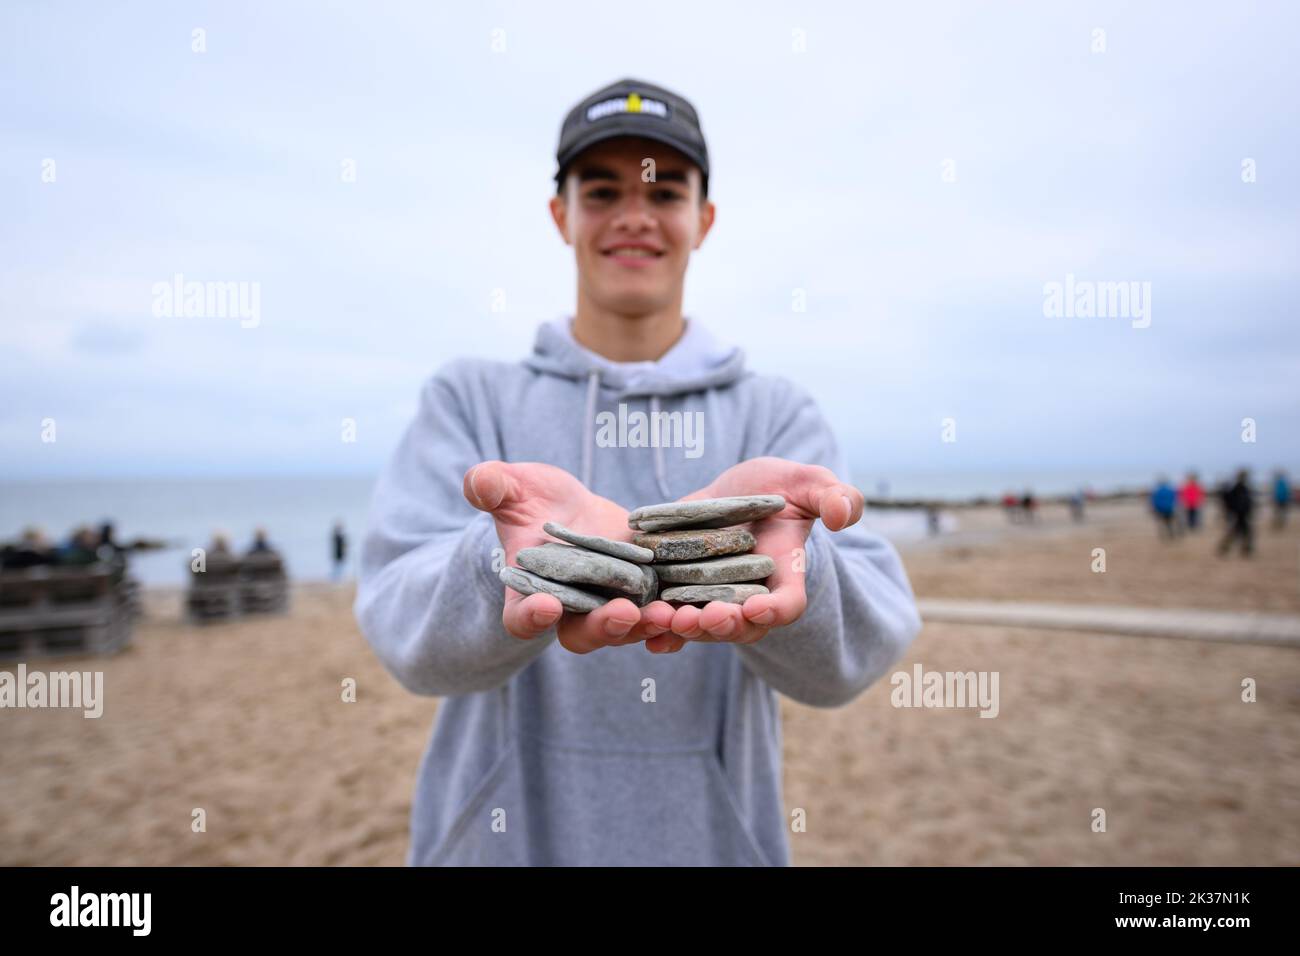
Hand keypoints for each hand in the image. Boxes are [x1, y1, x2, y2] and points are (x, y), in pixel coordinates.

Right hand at [464, 461, 677, 652]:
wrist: (571, 510)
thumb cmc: (532, 500)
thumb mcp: (513, 488)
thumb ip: (493, 487)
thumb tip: (478, 482)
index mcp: (528, 592)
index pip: (522, 617)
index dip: (531, 617)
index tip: (545, 605)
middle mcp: (569, 611)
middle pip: (582, 634)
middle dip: (603, 627)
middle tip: (622, 614)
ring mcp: (607, 607)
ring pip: (626, 629)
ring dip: (646, 626)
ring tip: (666, 614)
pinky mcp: (642, 596)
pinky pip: (659, 615)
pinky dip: (674, 617)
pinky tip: (695, 607)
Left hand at [645, 457, 863, 646]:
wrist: (737, 493)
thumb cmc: (782, 488)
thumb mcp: (811, 483)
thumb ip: (835, 497)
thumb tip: (843, 515)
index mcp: (786, 577)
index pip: (787, 604)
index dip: (774, 610)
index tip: (757, 606)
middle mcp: (750, 597)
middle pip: (740, 626)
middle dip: (721, 625)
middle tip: (703, 617)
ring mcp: (715, 598)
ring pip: (702, 626)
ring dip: (684, 628)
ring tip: (668, 619)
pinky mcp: (682, 591)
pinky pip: (672, 620)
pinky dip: (659, 630)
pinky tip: (646, 630)